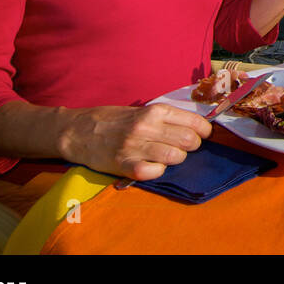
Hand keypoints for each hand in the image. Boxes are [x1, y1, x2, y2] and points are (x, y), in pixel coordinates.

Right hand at [58, 103, 211, 180]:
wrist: (79, 131)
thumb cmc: (115, 121)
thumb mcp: (143, 112)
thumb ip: (167, 119)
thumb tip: (197, 129)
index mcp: (155, 111)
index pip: (195, 122)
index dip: (205, 132)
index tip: (204, 136)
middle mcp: (147, 126)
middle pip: (190, 141)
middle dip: (192, 147)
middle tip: (183, 148)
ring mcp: (136, 146)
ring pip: (176, 157)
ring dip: (176, 160)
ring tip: (166, 157)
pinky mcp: (124, 164)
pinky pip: (154, 172)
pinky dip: (157, 172)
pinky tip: (150, 166)